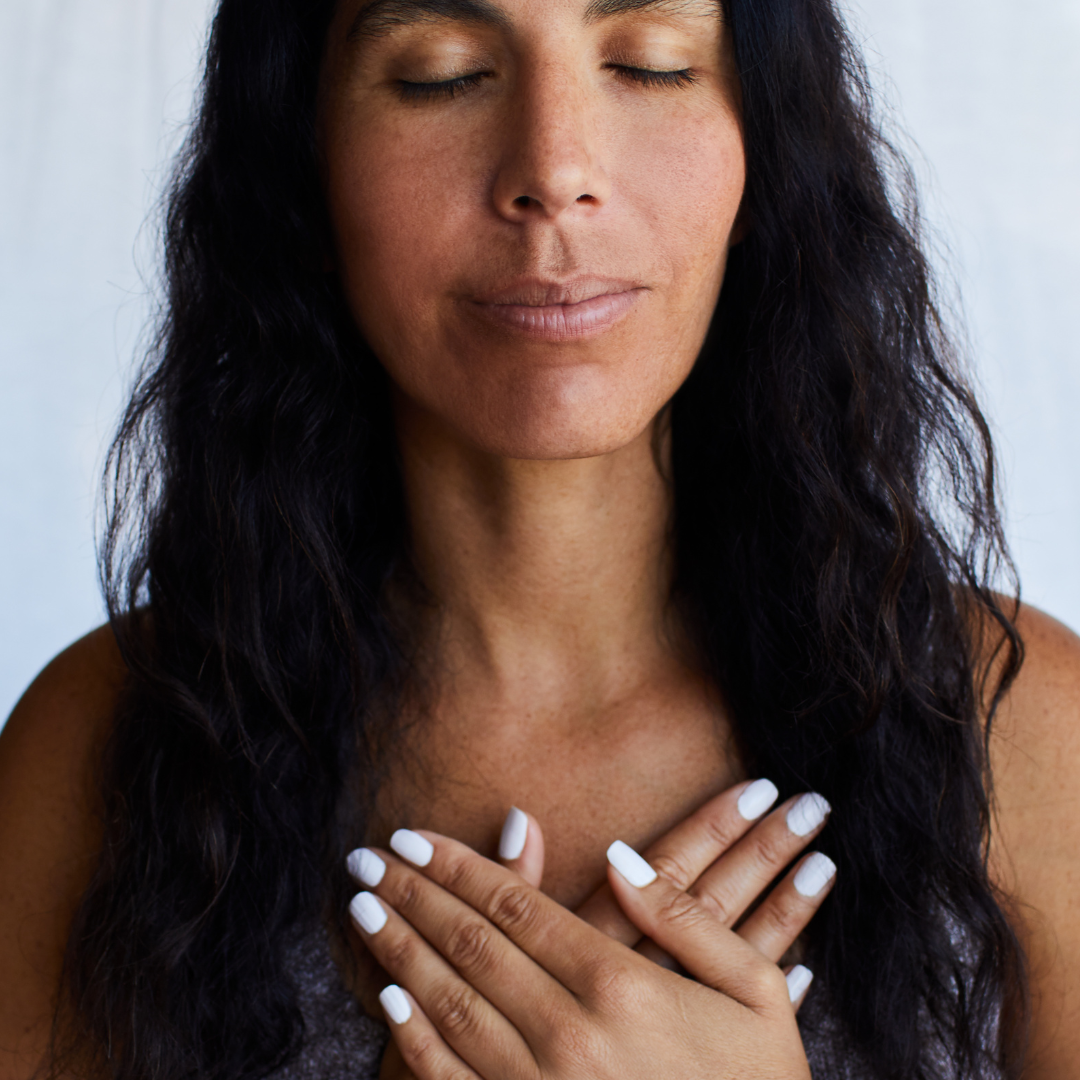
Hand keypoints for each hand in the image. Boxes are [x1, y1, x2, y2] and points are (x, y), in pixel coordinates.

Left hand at [354, 829, 812, 1078]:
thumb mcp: (756, 995)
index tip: (412, 837)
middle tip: (364, 859)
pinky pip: (454, 1078)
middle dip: (411, 895)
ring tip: (362, 908)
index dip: (457, 867)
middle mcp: (568, 1033)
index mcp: (620, 986)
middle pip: (469, 944)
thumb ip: (684, 919)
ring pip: (448, 1003)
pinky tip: (387, 998)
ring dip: (398, 950)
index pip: (514, 906)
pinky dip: (414, 1034)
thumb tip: (619, 854)